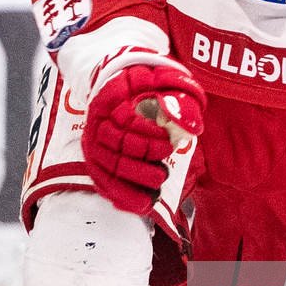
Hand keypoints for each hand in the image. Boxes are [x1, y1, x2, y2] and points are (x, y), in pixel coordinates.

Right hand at [80, 54, 204, 214]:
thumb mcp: (164, 81)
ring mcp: (94, 141)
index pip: (125, 120)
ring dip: (130, 185)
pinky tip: (136, 204)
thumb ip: (178, 99)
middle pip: (115, 148)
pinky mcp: (95, 158)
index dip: (147, 136)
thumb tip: (191, 126)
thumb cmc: (146, 84)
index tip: (167, 143)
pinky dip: (118, 194)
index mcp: (112, 96)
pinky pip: (101, 180)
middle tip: (163, 173)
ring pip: (107, 167)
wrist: (120, 85)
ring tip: (154, 193)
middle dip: (140, 165)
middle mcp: (98, 120)